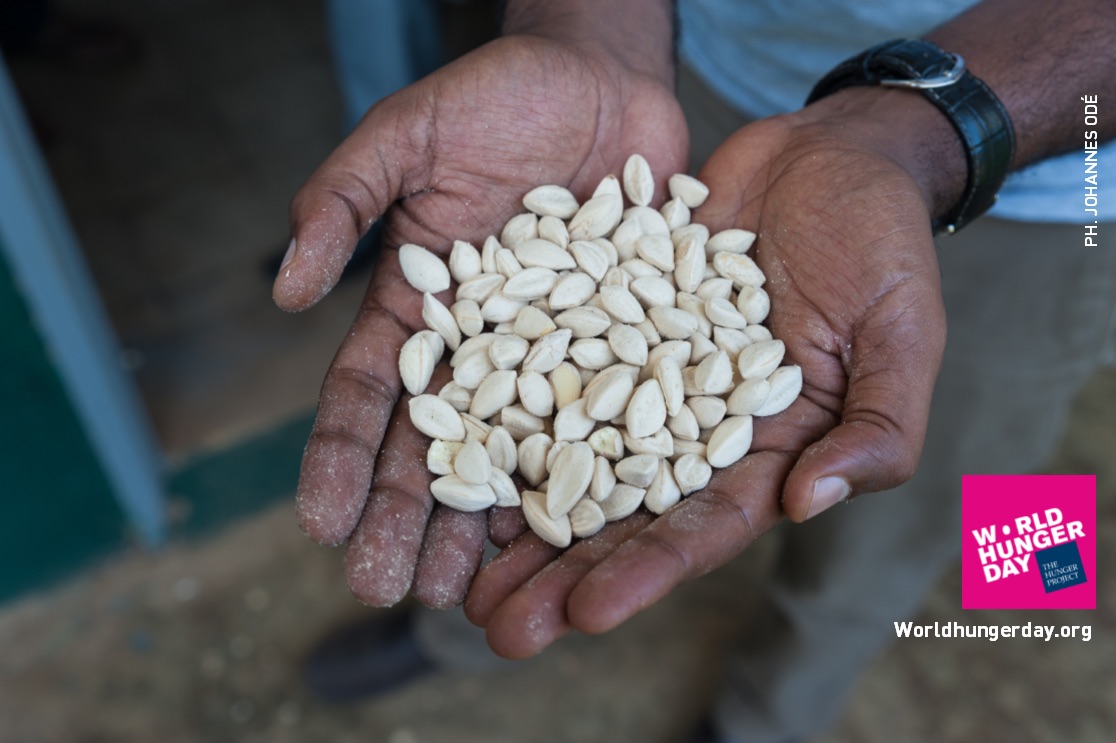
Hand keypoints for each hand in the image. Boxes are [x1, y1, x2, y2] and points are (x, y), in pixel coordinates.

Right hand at [273, 34, 687, 607]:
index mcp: (420, 306)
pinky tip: (572, 542)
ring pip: (513, 454)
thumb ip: (341, 201)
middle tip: (386, 590)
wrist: (605, 79)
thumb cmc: (498, 96)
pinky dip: (584, 481)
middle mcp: (480, 344)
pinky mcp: (619, 348)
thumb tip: (285, 295)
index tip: (318, 525)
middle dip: (405, 518)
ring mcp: (550, 353)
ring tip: (465, 597)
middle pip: (436, 445)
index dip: (340, 458)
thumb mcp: (405, 137)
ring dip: (484, 528)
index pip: (367, 393)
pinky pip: (601, 421)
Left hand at [466, 87, 951, 656]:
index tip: (586, 613)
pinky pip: (548, 363)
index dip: (646, 571)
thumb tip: (810, 503)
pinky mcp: (604, 317)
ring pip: (569, 452)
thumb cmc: (882, 244)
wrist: (826, 157)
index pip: (703, 525)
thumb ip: (875, 425)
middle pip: (619, 510)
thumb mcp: (902, 333)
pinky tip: (449, 442)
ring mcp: (641, 374)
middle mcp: (690, 424)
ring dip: (515, 511)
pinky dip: (500, 404)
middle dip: (559, 571)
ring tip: (456, 567)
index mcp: (765, 447)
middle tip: (495, 625)